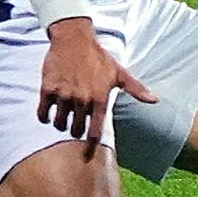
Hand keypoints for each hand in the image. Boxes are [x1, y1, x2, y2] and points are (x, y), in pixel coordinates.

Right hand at [38, 19, 155, 152]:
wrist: (74, 39)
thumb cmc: (99, 57)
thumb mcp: (119, 73)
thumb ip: (136, 89)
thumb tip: (155, 100)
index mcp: (100, 99)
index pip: (94, 132)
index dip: (90, 147)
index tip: (86, 157)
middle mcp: (82, 99)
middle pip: (75, 130)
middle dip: (76, 130)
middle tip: (76, 123)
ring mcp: (63, 95)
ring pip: (59, 124)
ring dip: (60, 124)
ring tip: (64, 115)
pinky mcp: (47, 89)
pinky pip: (42, 114)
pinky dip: (44, 117)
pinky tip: (48, 112)